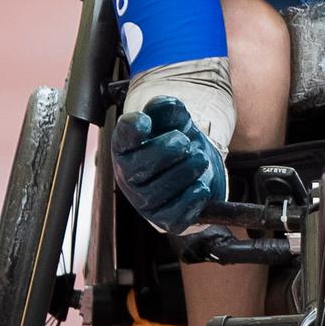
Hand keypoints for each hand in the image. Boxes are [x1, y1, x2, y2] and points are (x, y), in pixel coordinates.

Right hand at [111, 95, 227, 232]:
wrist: (198, 168)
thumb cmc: (178, 142)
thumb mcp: (176, 120)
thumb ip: (169, 110)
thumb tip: (163, 105)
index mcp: (127, 147)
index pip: (122, 138)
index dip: (131, 129)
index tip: (146, 121)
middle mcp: (129, 176)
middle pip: (138, 167)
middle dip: (165, 152)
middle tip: (185, 142)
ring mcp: (145, 201)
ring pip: (156, 193)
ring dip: (183, 173)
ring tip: (200, 159)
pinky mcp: (164, 220)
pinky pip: (173, 217)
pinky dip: (190, 201)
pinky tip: (201, 187)